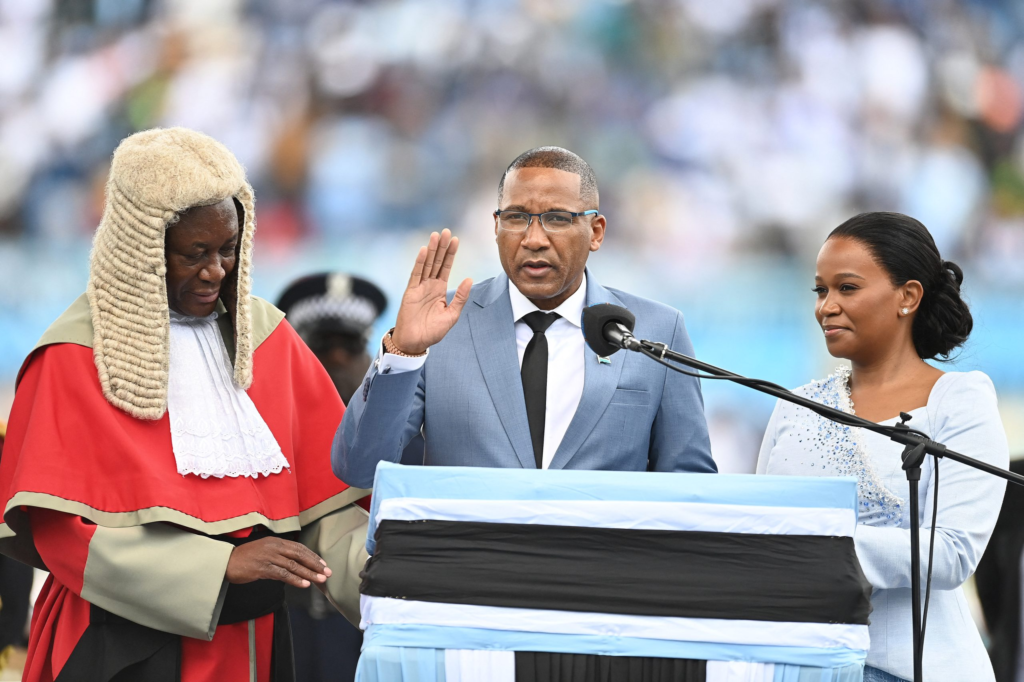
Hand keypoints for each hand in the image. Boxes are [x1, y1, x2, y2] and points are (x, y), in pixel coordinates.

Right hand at [225, 537, 331, 588]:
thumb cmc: (246, 558)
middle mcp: (274, 547)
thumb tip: (296, 562)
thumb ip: (279, 553)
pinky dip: (295, 579)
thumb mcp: (265, 550)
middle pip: (299, 555)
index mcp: (276, 541)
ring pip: (293, 565)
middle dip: (315, 564)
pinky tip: (305, 584)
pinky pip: (283, 575)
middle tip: (327, 572)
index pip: (299, 548)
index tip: (323, 564)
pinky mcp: (263, 569)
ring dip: (309, 573)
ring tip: (320, 579)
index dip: (312, 556)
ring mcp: (268, 557)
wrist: (226, 563)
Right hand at [391, 229, 472, 354]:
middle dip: (442, 246)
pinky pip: (416, 274)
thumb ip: (461, 297)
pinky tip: (425, 250)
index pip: (446, 267)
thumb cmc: (432, 331)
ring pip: (427, 264)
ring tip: (437, 235)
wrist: (416, 342)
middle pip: (437, 261)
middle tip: (446, 231)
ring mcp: (419, 287)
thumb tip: (469, 279)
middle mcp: (429, 285)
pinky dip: (420, 262)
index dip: (451, 254)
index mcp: (440, 289)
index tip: (456, 240)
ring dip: (432, 250)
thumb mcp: (452, 314)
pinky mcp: (410, 292)